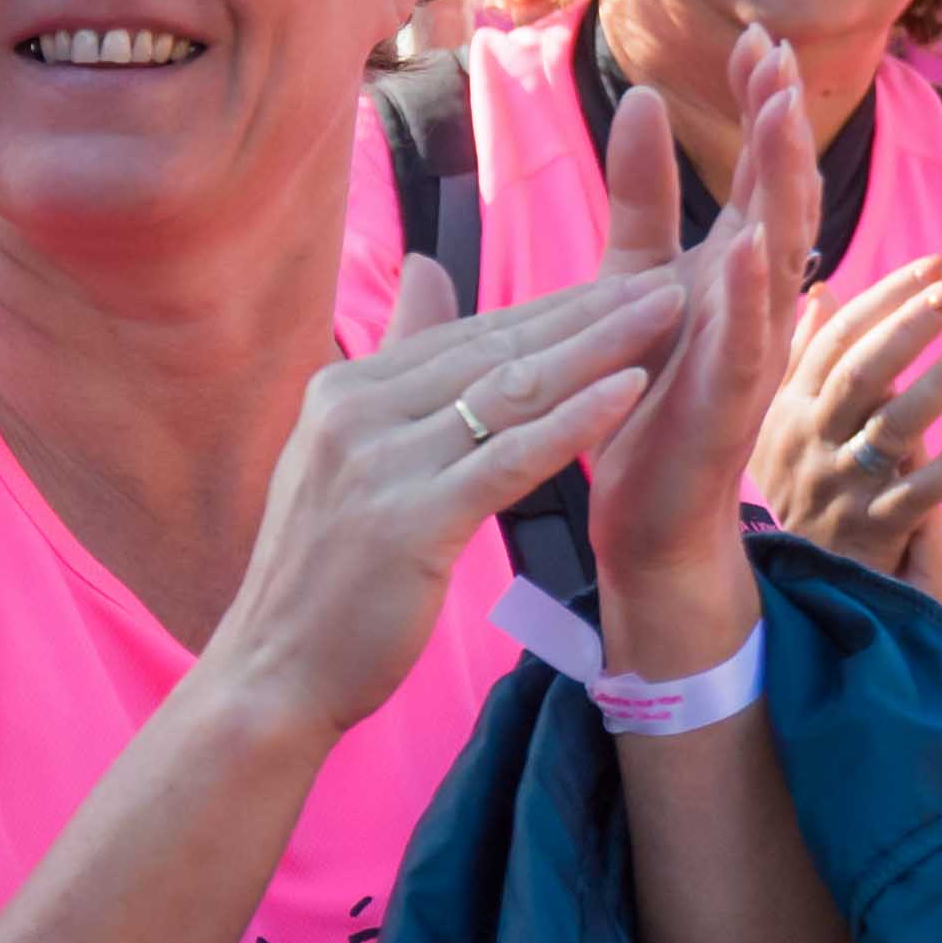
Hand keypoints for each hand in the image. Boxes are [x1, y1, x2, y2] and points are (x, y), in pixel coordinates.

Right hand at [203, 260, 682, 744]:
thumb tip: (428, 269)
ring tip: (667, 315)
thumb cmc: (320, 577)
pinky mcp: (411, 521)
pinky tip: (631, 389)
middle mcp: (356, 412)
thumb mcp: (344, 452)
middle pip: (497, 348)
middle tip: (669, 280)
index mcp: (343, 389)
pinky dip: (575, 420)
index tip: (621, 284)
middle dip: (589, 312)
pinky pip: (510, 458)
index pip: (468, 334)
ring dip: (598, 347)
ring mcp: (381, 465)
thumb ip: (396, 364)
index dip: (553, 308)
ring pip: (511, 390)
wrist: (272, 673)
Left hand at [581, 25, 813, 675]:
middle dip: (781, 126)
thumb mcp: (635, 281)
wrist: (646, 515)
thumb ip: (642, 197)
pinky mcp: (729, 404)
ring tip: (778, 118)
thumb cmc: (646, 399)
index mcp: (734, 270)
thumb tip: (641, 97)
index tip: (756, 37)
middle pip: (783, 199)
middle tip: (777, 55)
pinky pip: (749, 344)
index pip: (757, 171)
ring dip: (779, 188)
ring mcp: (750, 351)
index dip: (762, 105)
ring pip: (780, 257)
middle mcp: (757, 302)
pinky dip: (752, 296)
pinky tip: (746, 249)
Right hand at [749, 254, 941, 604]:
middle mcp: (810, 443)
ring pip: (889, 431)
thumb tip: (820, 289)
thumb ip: (805, 357)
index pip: (835, 341)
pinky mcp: (872, 531)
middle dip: (905, 330)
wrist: (797, 582)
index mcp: (788, 408)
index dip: (884, 300)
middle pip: (859, 377)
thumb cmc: (802, 485)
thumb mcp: (785, 421)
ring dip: (934, 387)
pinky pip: (915, 496)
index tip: (933, 267)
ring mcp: (841, 487)